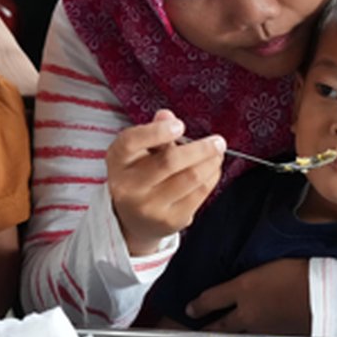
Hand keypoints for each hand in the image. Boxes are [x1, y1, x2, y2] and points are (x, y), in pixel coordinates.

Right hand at [106, 109, 223, 254]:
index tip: (180, 125)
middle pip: (169, 162)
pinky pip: (199, 193)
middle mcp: (128, 186)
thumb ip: (154, 133)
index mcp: (118, 162)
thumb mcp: (139, 152)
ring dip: (210, 162)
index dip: (156, 132)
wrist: (134, 219)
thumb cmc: (139, 177)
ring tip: (218, 153)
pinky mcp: (170, 220)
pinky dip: (211, 177)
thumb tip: (167, 115)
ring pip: (190, 178)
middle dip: (200, 149)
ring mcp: (149, 206)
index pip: (130, 142)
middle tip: (218, 141)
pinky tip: (213, 169)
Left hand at [186, 258, 311, 334]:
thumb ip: (257, 270)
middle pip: (220, 325)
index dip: (198, 305)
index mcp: (244, 288)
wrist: (326, 294)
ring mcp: (262, 329)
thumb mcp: (274, 261)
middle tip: (197, 331)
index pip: (212, 298)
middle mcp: (248, 312)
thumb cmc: (304, 269)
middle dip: (206, 329)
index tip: (190, 308)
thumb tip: (251, 270)